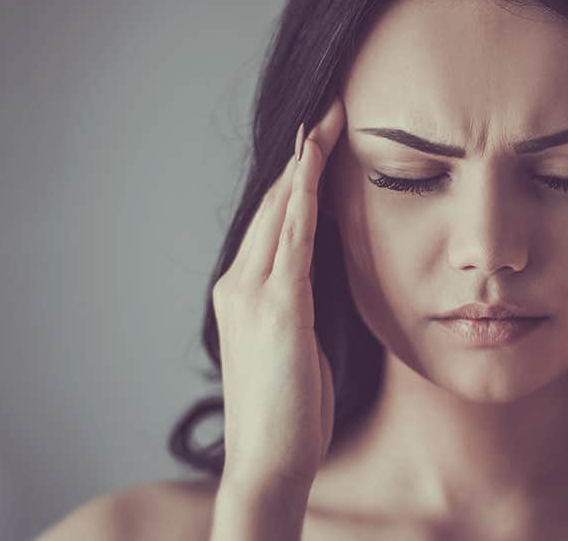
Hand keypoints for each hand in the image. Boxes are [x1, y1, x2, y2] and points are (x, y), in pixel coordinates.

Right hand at [211, 96, 345, 488]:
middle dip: (301, 152)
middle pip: (274, 202)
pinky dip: (303, 194)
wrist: (269, 460)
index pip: (273, 218)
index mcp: (242, 292)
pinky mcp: (276, 307)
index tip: (319, 137)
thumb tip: (321, 277)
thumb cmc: (289, 411)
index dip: (295, 174)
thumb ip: (301, 305)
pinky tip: (316, 161)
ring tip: (328, 116)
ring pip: (280, 208)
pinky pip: (292, 236)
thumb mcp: (296, 346)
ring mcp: (253, 292)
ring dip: (305, 159)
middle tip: (328, 107)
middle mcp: (239, 282)